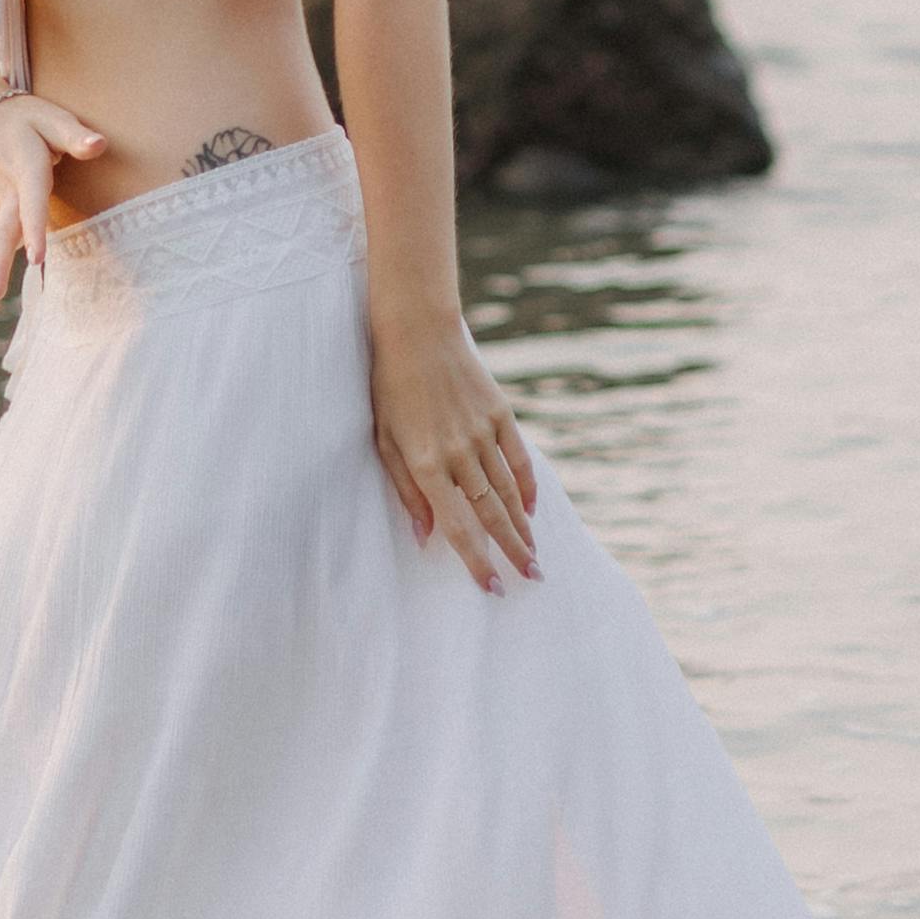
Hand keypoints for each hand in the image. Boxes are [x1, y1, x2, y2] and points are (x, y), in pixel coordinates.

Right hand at [0, 92, 107, 315]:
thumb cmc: (26, 119)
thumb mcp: (52, 117)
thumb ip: (74, 134)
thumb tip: (98, 144)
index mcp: (26, 168)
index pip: (31, 202)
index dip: (33, 229)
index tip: (36, 258)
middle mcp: (9, 193)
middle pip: (2, 233)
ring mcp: (0, 207)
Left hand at [371, 319, 539, 591]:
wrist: (417, 331)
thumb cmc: (389, 388)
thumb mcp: (384, 440)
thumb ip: (406, 491)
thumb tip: (425, 537)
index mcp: (426, 463)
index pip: (457, 526)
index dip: (477, 560)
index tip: (493, 587)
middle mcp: (458, 452)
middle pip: (491, 513)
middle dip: (512, 551)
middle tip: (531, 578)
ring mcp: (482, 432)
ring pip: (509, 491)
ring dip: (523, 526)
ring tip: (535, 554)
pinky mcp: (499, 413)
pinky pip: (518, 458)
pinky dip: (527, 486)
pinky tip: (532, 509)